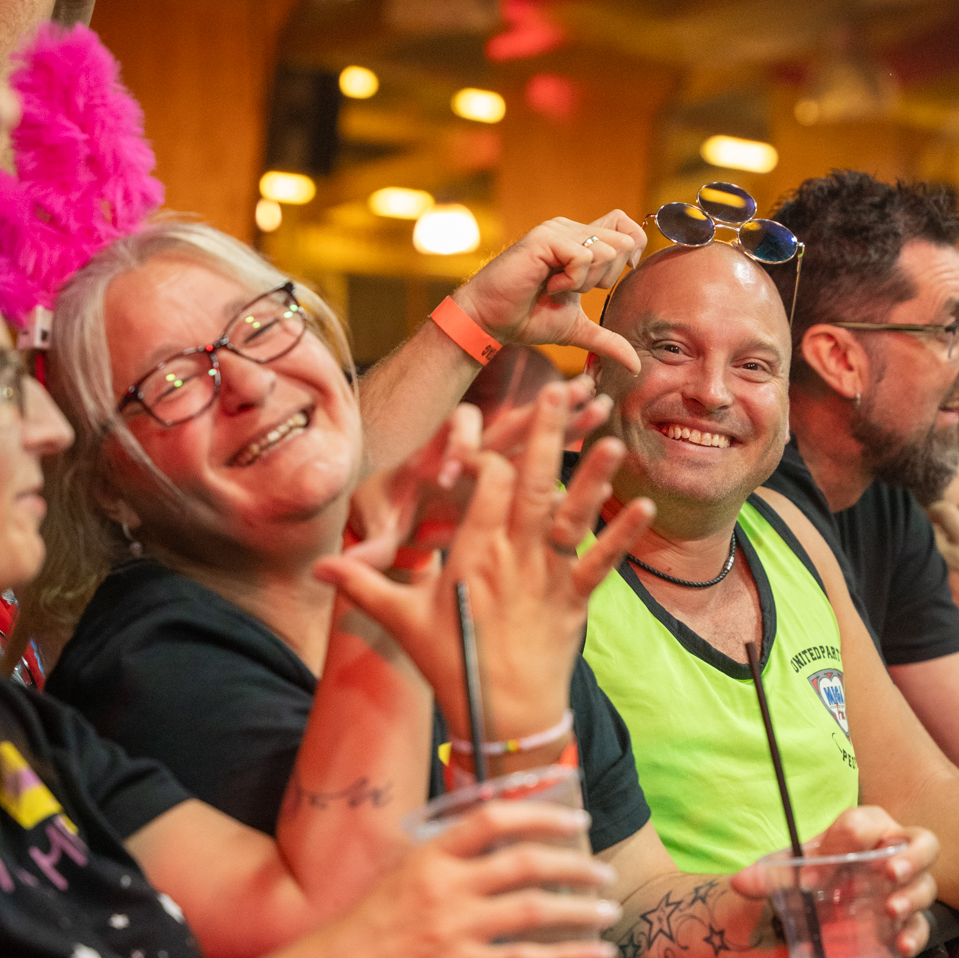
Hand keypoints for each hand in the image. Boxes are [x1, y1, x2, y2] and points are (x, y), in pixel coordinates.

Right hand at [316, 379, 654, 739]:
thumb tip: (318, 568)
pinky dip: (623, 537)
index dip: (487, 456)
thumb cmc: (452, 665)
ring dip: (594, 479)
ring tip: (612, 441)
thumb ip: (364, 585)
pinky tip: (645, 508)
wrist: (503, 717)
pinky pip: (603, 564)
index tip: (486, 435)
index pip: (487, 488)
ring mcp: (549, 577)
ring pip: (573, 518)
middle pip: (533, 485)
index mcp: (473, 554)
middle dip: (546, 437)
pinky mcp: (576, 600)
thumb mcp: (402, 621)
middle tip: (561, 393)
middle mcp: (514, 558)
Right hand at [318, 804, 618, 957]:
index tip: (571, 820)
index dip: (540, 814)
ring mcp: (452, 927)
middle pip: (525, 861)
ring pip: (534, 909)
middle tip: (600, 870)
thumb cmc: (356, 934)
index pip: (493, 818)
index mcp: (428, 856)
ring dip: (580, 910)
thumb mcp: (396, 879)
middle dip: (574, 863)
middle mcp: (444, 885)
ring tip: (606, 911)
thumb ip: (439, 866)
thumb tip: (480, 859)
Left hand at [345, 377, 613, 565]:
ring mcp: (509, 488)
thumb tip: (326, 568)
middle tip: (569, 389)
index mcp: (443, 469)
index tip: (457, 471)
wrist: (404, 512)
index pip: (454, 445)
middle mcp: (479, 469)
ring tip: (601, 406)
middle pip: (513, 433)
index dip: (457, 451)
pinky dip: (598, 499)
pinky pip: (570, 508)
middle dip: (542, 417)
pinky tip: (633, 493)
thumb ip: (367, 557)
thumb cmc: (394, 521)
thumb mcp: (383, 537)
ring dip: (573, 434)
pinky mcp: (527, 510)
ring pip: (547, 459)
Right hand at [456, 211, 646, 372]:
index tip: (605, 281)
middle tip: (573, 289)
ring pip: (607, 249)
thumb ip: (608, 340)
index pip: (625, 225)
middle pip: (624, 240)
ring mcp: (557, 231)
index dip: (631, 249)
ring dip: (587, 281)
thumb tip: (636, 365)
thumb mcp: (577, 329)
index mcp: (579, 241)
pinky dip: (572, 280)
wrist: (491, 321)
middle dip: (606, 277)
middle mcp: (570, 229)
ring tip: (557, 288)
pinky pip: (583, 256)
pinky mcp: (545, 238)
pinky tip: (549, 286)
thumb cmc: (527, 319)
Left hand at [730, 806, 939, 957]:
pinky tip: (900, 945)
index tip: (811, 877)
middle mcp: (893, 853)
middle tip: (890, 874)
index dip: (844, 841)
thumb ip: (768, 876)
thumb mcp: (792, 872)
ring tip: (891, 910)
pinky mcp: (909, 919)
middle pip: (922, 844)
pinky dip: (915, 935)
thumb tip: (741, 883)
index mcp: (867, 828)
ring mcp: (907, 886)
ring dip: (912, 897)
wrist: (824, 903)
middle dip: (910, 858)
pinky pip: (923, 925)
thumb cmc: (817, 874)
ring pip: (927, 885)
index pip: (865, 823)